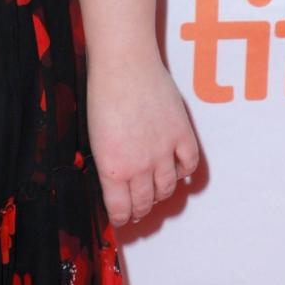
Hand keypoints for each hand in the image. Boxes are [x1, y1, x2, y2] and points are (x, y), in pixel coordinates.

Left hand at [85, 51, 198, 227]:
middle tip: (137, 211)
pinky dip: (185, 172)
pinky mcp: (182, 134)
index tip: (121, 219)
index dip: (121, 218)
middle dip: (140, 210)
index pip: (121, 209)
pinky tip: (179, 172)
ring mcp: (164, 151)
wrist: (123, 65)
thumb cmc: (101, 94)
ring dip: (161, 195)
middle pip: (144, 201)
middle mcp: (140, 166)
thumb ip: (108, 160)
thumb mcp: (94, 135)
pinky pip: (189, 164)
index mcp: (112, 168)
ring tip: (156, 195)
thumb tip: (114, 176)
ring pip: (167, 188)